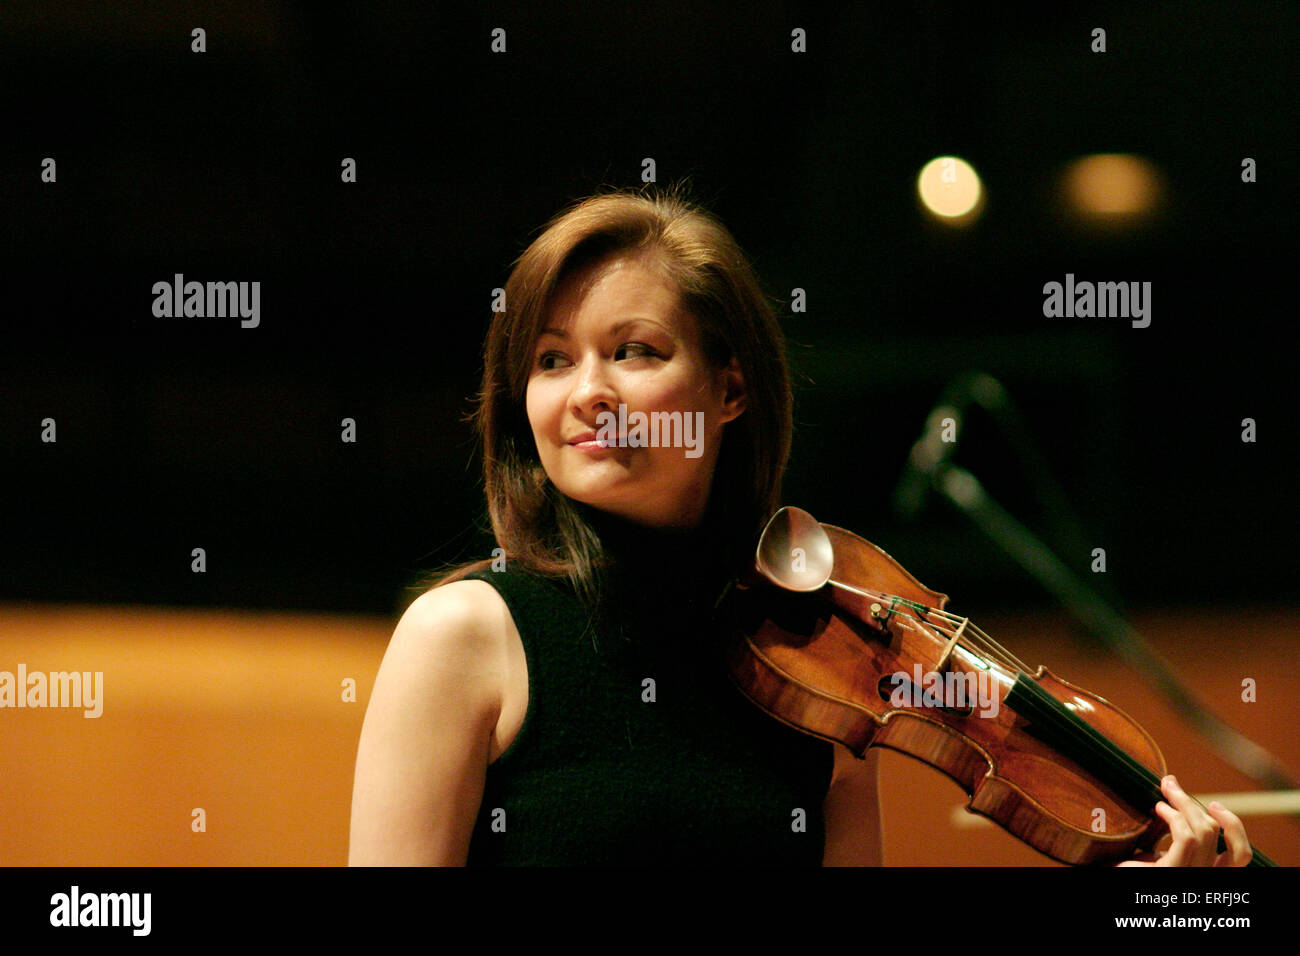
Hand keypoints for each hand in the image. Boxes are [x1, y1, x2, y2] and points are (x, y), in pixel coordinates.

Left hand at [1118, 775, 1251, 866]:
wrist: (1115, 882)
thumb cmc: (1134, 870)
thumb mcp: (1161, 855)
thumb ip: (1177, 838)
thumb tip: (1173, 797)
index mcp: (1205, 871)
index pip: (1239, 855)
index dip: (1234, 826)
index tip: (1214, 804)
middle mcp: (1204, 875)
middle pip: (1216, 833)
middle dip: (1193, 802)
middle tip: (1170, 784)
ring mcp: (1191, 875)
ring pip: (1204, 830)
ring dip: (1183, 803)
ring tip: (1163, 795)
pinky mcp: (1173, 872)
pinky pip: (1186, 838)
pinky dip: (1175, 816)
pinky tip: (1159, 809)